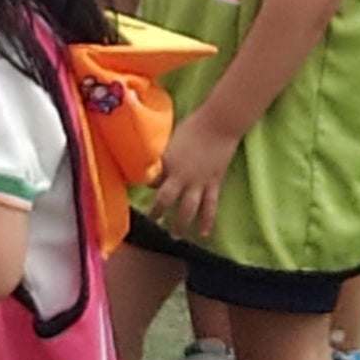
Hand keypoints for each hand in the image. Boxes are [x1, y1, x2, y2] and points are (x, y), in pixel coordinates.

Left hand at [147, 110, 238, 237]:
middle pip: (165, 200)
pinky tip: (204, 232)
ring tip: (175, 235)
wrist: (218, 124)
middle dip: (157, 212)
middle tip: (153, 221)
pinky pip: (210, 206)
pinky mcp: (214, 183)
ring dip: (181, 224)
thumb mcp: (170, 139)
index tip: (141, 191)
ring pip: (188, 209)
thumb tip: (156, 165)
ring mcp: (198, 182)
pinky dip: (207, 221)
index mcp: (167, 162)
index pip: (151, 180)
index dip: (146, 186)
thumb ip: (163, 155)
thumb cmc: (192, 126)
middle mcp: (180, 176)